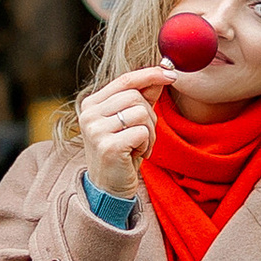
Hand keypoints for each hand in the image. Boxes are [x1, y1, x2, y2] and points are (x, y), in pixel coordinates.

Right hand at [75, 66, 169, 200]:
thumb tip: (163, 72)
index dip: (150, 74)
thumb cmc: (122, 152)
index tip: (171, 74)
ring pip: (141, 113)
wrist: (109, 187)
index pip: (125, 80)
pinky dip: (147, 144)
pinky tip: (137, 155)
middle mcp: (89, 115)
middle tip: (143, 136)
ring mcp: (96, 131)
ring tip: (139, 146)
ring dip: (149, 132)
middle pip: (135, 97)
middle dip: (149, 116)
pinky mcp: (108, 146)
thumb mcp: (130, 121)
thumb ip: (143, 96)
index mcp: (91, 104)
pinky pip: (142, 132)